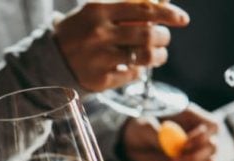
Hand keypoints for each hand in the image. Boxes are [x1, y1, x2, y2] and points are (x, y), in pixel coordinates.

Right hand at [54, 1, 189, 92]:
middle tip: (164, 38)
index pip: (143, 9)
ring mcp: (99, 58)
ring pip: (143, 58)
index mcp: (99, 10)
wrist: (51, 59)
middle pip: (148, 34)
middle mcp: (99, 34)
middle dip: (163, 37)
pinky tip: (137, 67)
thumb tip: (163, 1)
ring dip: (158, 56)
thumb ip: (128, 4)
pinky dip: (139, 70)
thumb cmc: (81, 29)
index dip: (168, 14)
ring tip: (158, 55)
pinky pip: (132, 75)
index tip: (183, 19)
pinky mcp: (99, 80)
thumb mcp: (99, 10)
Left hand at [122, 105, 218, 160]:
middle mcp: (201, 136)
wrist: (135, 143)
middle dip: (193, 158)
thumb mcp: (144, 127)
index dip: (201, 138)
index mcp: (194, 118)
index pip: (212, 127)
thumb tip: (171, 146)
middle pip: (213, 148)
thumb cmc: (142, 128)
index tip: (183, 146)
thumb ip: (157, 134)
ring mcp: (199, 153)